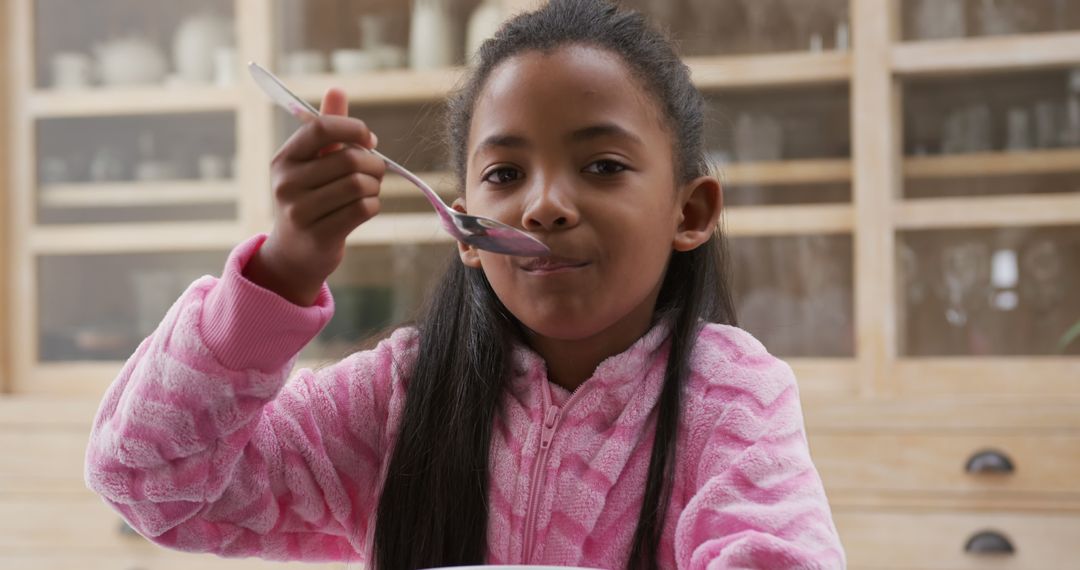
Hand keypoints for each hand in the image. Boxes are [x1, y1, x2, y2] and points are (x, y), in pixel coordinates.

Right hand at [243, 88, 384, 305]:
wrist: (295, 253)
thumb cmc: (310, 198)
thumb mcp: (312, 163)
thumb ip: (327, 129)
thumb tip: (336, 89)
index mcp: (284, 159)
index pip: (321, 128)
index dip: (353, 128)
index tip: (369, 139)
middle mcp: (286, 183)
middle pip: (349, 159)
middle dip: (374, 163)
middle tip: (376, 171)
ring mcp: (300, 211)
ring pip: (359, 185)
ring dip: (375, 186)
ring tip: (370, 189)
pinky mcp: (319, 235)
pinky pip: (363, 209)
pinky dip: (373, 205)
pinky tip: (366, 207)